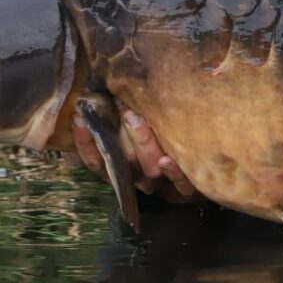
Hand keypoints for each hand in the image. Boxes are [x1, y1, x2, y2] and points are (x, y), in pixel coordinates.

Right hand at [72, 103, 200, 201]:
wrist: (203, 169)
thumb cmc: (161, 142)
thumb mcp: (135, 132)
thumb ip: (119, 121)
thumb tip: (101, 97)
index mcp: (121, 170)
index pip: (96, 162)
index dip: (85, 143)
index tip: (79, 119)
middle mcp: (138, 178)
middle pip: (123, 162)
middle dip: (119, 134)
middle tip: (120, 106)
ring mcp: (161, 183)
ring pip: (148, 169)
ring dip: (142, 143)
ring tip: (137, 119)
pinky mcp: (185, 186)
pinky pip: (179, 183)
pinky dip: (172, 172)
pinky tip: (166, 159)